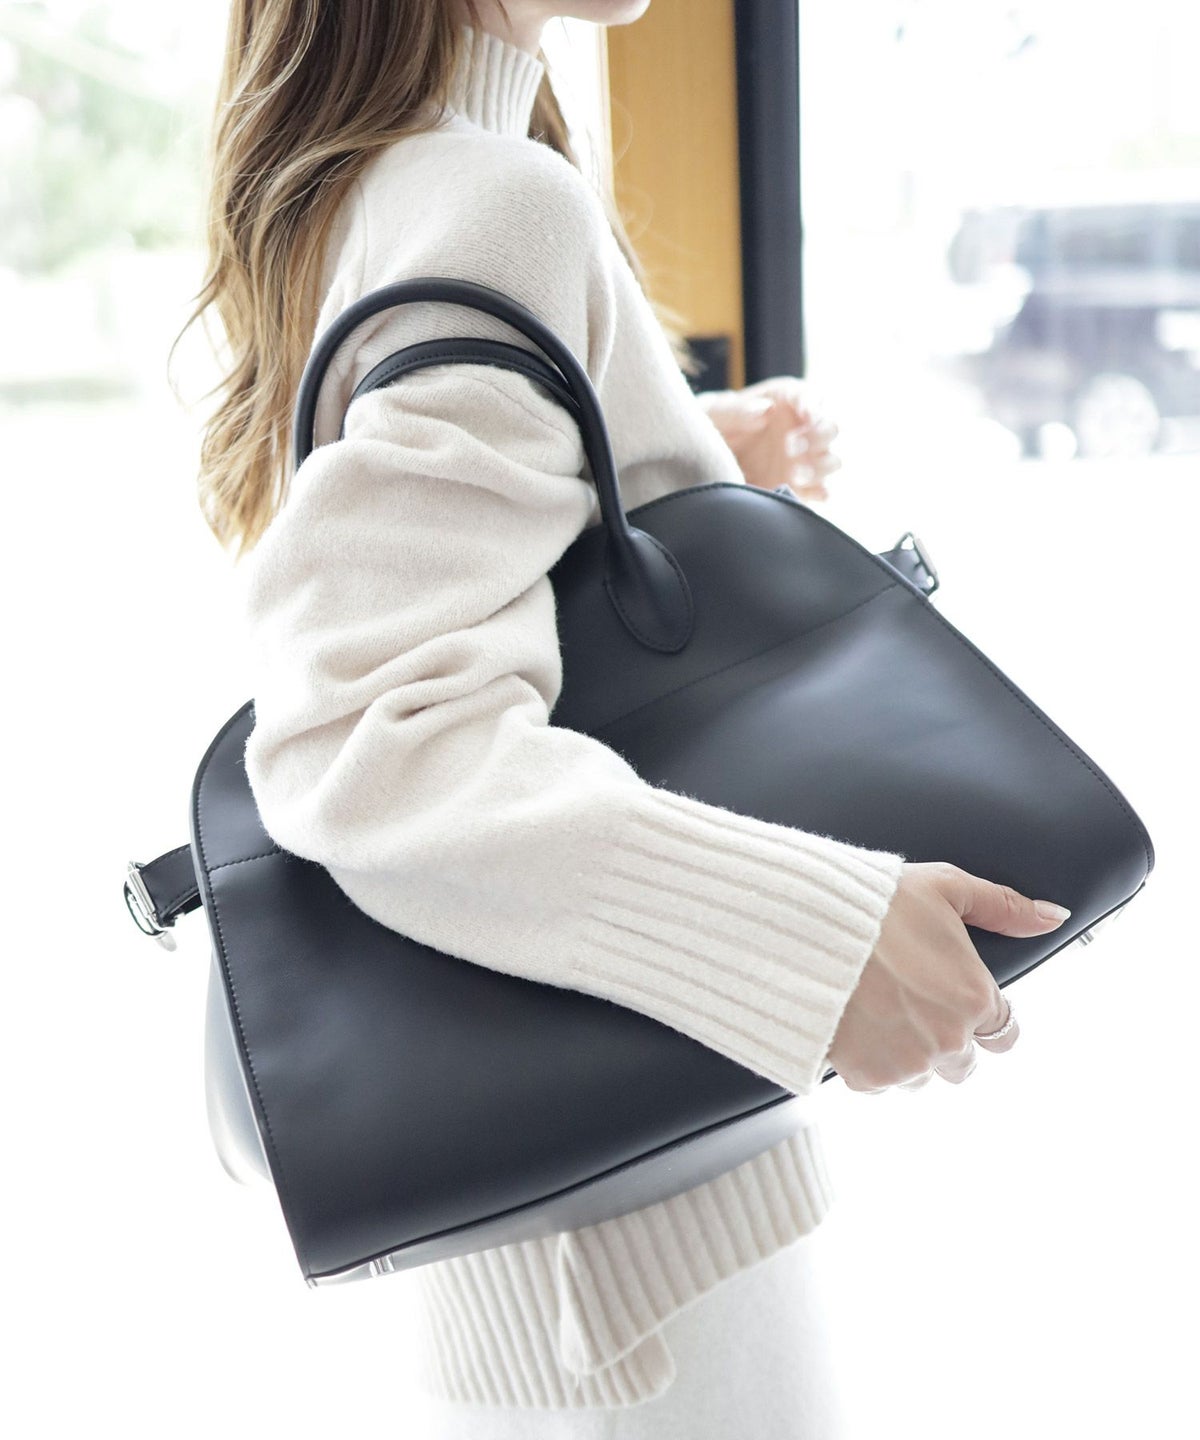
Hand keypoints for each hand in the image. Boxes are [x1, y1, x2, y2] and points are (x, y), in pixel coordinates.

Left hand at [698, 376, 841, 500]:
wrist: (707, 456)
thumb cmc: (714, 425)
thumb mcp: (716, 414)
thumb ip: (736, 410)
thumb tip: (765, 410)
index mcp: (788, 400)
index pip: (810, 397)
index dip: (812, 405)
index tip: (805, 415)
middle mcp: (803, 428)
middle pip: (830, 429)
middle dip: (817, 437)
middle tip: (789, 446)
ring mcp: (805, 458)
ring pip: (831, 461)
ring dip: (820, 467)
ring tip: (795, 474)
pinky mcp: (801, 485)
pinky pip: (821, 490)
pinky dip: (818, 493)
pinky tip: (800, 491)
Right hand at [824, 862, 1071, 1093]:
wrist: (806, 930)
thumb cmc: (874, 904)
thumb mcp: (945, 887)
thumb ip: (1003, 907)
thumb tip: (1053, 917)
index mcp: (975, 999)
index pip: (1004, 1034)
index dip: (983, 1018)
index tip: (958, 1002)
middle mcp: (949, 1040)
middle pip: (963, 1064)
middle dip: (943, 1039)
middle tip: (909, 1003)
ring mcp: (908, 1064)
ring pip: (919, 1076)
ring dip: (906, 1054)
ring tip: (876, 1012)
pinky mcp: (867, 1076)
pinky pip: (879, 1081)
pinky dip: (869, 1060)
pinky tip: (853, 1024)